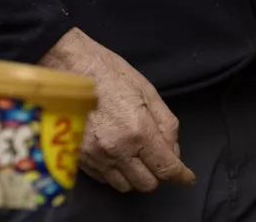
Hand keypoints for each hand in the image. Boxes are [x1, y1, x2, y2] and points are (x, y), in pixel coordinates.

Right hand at [40, 28, 191, 193]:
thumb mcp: (148, 92)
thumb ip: (167, 125)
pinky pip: (104, 179)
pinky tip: (117, 155)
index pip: (166, 169)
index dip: (181, 177)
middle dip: (158, 175)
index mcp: (139, 132)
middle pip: (146, 184)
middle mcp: (117, 150)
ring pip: (124, 186)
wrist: (68, 69)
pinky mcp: (79, 158)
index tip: (187, 178)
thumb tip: (173, 151)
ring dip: (136, 176)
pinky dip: (115, 173)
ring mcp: (95, 157)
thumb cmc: (109, 74)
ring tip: (136, 157)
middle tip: (158, 159)